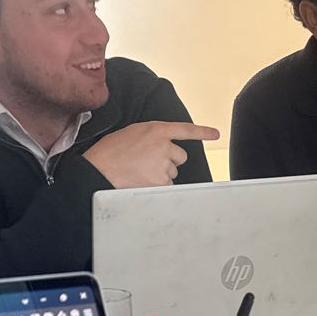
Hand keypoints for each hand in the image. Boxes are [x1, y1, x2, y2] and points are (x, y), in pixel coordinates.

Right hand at [83, 121, 218, 188]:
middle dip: (170, 161)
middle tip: (150, 162)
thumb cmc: (113, 150)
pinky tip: (143, 180)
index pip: (185, 129)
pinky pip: (168, 186)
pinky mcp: (162, 181)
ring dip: (162, 173)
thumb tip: (162, 147)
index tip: (215, 134)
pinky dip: (158, 185)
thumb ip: (152, 136)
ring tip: (142, 170)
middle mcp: (164, 145)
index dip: (202, 132)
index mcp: (156, 129)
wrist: (101, 168)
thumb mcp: (133, 133)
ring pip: (173, 172)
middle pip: (180, 157)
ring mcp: (164, 164)